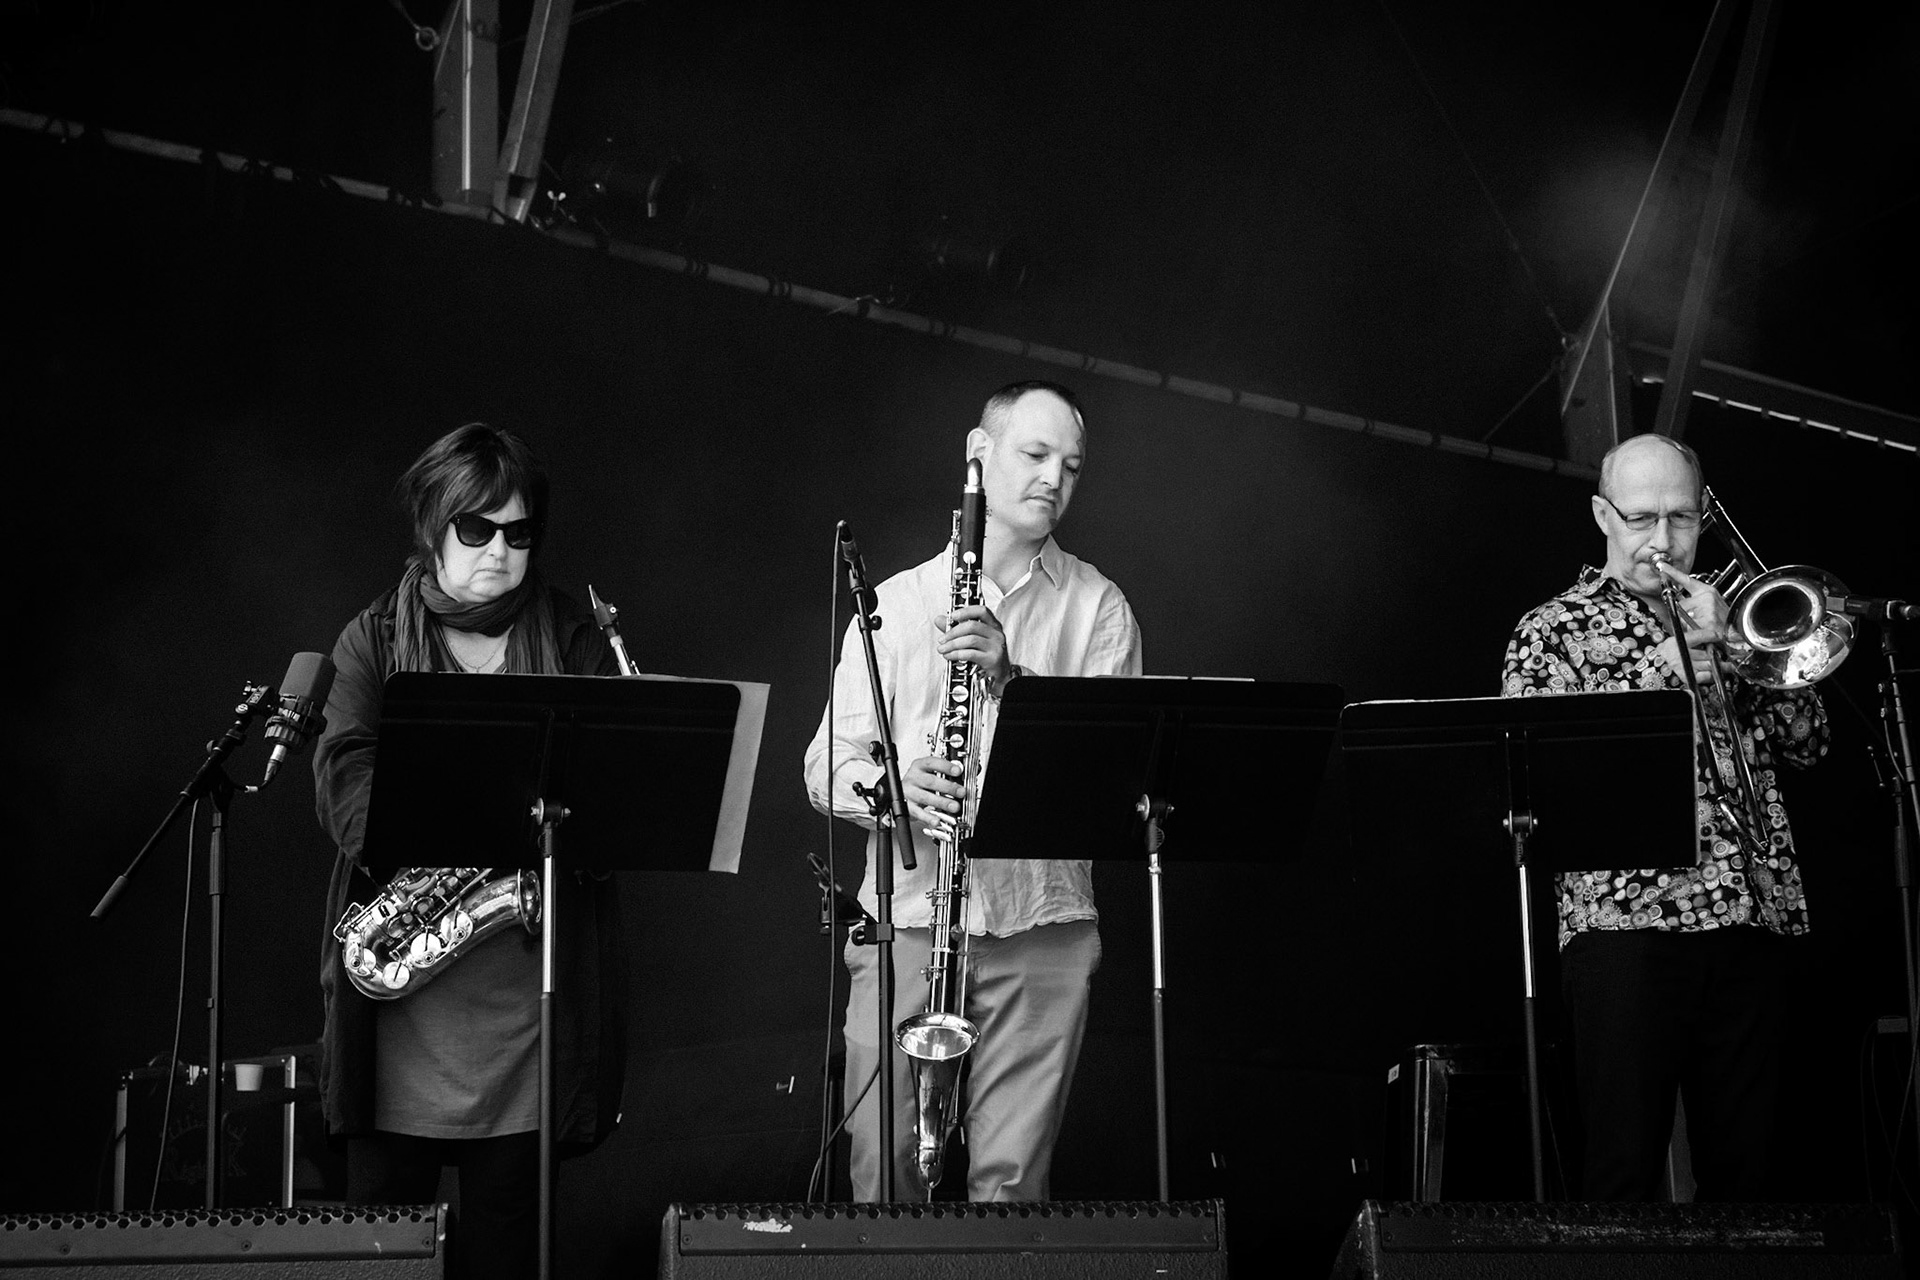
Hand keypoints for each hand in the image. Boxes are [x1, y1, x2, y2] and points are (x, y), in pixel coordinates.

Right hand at [903, 755, 965, 835]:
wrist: (899, 792)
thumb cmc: (918, 782)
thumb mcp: (928, 773)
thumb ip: (942, 775)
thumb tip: (959, 782)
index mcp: (919, 766)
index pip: (932, 763)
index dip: (945, 766)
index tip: (958, 771)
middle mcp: (913, 778)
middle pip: (930, 781)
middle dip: (948, 787)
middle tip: (961, 792)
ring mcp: (909, 792)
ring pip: (925, 797)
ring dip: (942, 802)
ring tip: (954, 807)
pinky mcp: (906, 807)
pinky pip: (918, 812)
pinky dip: (928, 817)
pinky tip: (937, 820)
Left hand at [935, 603, 1013, 695]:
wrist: (999, 677)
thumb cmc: (985, 657)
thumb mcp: (972, 640)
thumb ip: (956, 629)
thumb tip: (940, 619)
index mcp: (993, 625)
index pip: (982, 611)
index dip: (966, 611)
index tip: (952, 616)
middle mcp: (997, 634)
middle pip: (972, 626)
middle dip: (953, 632)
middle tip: (942, 639)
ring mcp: (996, 646)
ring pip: (971, 640)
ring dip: (952, 644)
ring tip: (942, 649)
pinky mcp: (993, 659)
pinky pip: (971, 654)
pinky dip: (956, 654)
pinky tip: (949, 656)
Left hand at [1652, 562, 1728, 681]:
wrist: (1737, 631)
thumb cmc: (1721, 619)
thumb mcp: (1707, 605)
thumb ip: (1690, 601)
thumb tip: (1674, 600)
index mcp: (1707, 591)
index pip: (1686, 580)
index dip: (1673, 573)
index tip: (1663, 566)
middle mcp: (1708, 598)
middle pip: (1681, 605)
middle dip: (1684, 614)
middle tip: (1699, 619)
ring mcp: (1708, 609)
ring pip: (1683, 617)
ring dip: (1688, 624)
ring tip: (1703, 626)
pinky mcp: (1708, 621)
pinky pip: (1689, 627)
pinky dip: (1693, 632)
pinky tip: (1704, 631)